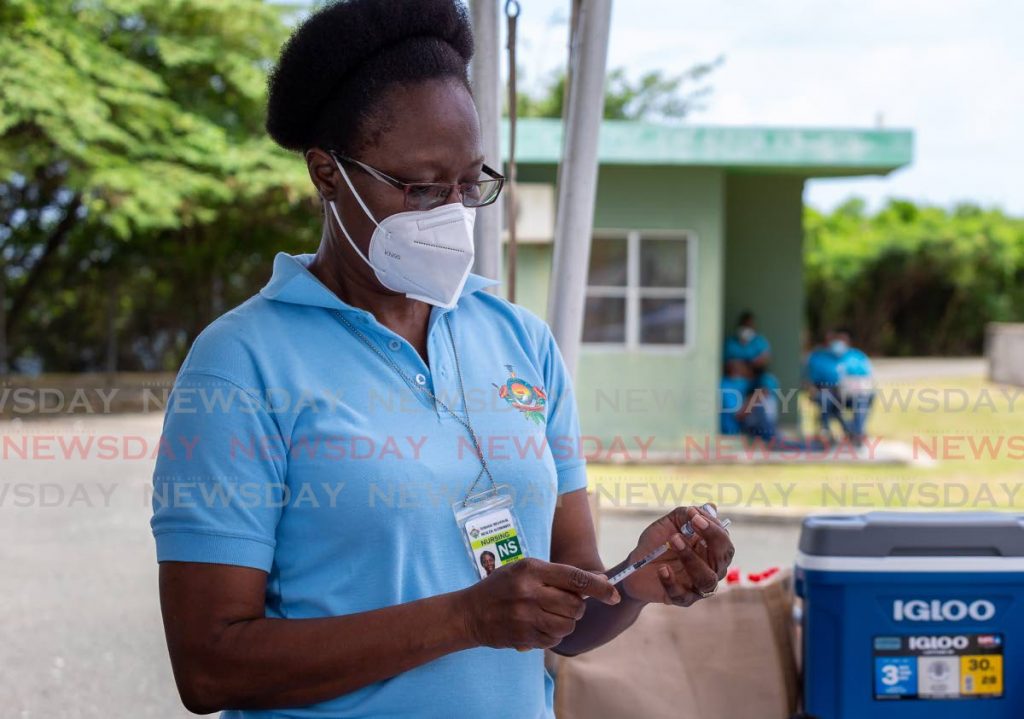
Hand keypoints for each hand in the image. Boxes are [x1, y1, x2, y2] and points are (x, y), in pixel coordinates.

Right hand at [459, 557, 619, 649]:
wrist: (469, 612)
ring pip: (568, 625)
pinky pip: (554, 640)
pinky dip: (554, 635)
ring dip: (567, 622)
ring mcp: (526, 616)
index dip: (600, 588)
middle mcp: (530, 592)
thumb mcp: (524, 569)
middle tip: (565, 604)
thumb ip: (557, 575)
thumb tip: (597, 582)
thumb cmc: (501, 586)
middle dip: (577, 607)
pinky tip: (540, 626)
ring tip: (552, 615)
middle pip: (575, 605)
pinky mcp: (524, 636)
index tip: (614, 595)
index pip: (576, 578)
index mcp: (532, 569)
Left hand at [621, 505, 733, 605]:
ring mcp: (698, 586)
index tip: (693, 514)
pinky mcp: (682, 599)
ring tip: (674, 541)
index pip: (724, 540)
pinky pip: (682, 595)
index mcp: (711, 549)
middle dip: (711, 538)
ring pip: (707, 579)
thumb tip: (711, 507)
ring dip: (692, 558)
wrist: (635, 566)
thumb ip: (687, 514)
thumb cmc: (657, 543)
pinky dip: (672, 581)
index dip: (713, 527)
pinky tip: (662, 569)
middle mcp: (711, 568)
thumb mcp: (669, 523)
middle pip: (723, 558)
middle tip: (691, 524)